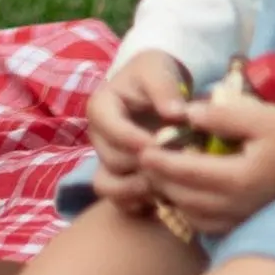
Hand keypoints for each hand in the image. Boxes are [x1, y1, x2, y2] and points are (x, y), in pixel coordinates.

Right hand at [84, 49, 192, 215]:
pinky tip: (164, 197)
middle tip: (174, 164)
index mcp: (102, 107)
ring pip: (110, 186)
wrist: (158, 90)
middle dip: (143, 164)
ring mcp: (108, 162)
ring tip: (166, 183)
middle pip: (112, 160)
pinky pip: (120, 203)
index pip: (107, 125)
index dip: (131, 137)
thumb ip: (163, 88)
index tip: (159, 143)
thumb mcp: (157, 69)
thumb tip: (175, 114)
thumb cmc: (155, 75)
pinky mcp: (120, 181)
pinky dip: (139, 205)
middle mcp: (99, 138)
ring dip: (139, 188)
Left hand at [140, 101, 274, 236]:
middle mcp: (239, 206)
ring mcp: (246, 219)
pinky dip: (192, 211)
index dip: (160, 163)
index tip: (141, 149)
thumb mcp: (259, 117)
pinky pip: (211, 226)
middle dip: (160, 181)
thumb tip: (185, 115)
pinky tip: (187, 192)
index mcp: (240, 179)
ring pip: (195, 217)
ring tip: (161, 175)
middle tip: (144, 160)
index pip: (187, 175)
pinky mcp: (251, 223)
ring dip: (173, 198)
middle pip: (185, 200)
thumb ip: (220, 117)